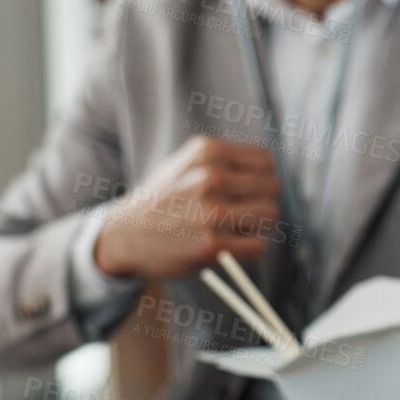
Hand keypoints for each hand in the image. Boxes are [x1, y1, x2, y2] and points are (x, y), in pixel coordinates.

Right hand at [93, 136, 281, 279]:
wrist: (125, 235)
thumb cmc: (166, 199)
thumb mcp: (190, 163)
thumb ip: (230, 161)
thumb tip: (275, 171)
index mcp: (208, 151)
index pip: (267, 162)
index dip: (260, 179)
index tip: (243, 191)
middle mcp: (211, 176)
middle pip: (273, 188)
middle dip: (261, 202)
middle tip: (237, 213)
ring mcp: (211, 211)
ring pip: (271, 214)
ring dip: (257, 225)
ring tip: (232, 227)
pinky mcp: (211, 245)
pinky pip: (259, 245)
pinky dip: (250, 248)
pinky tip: (228, 245)